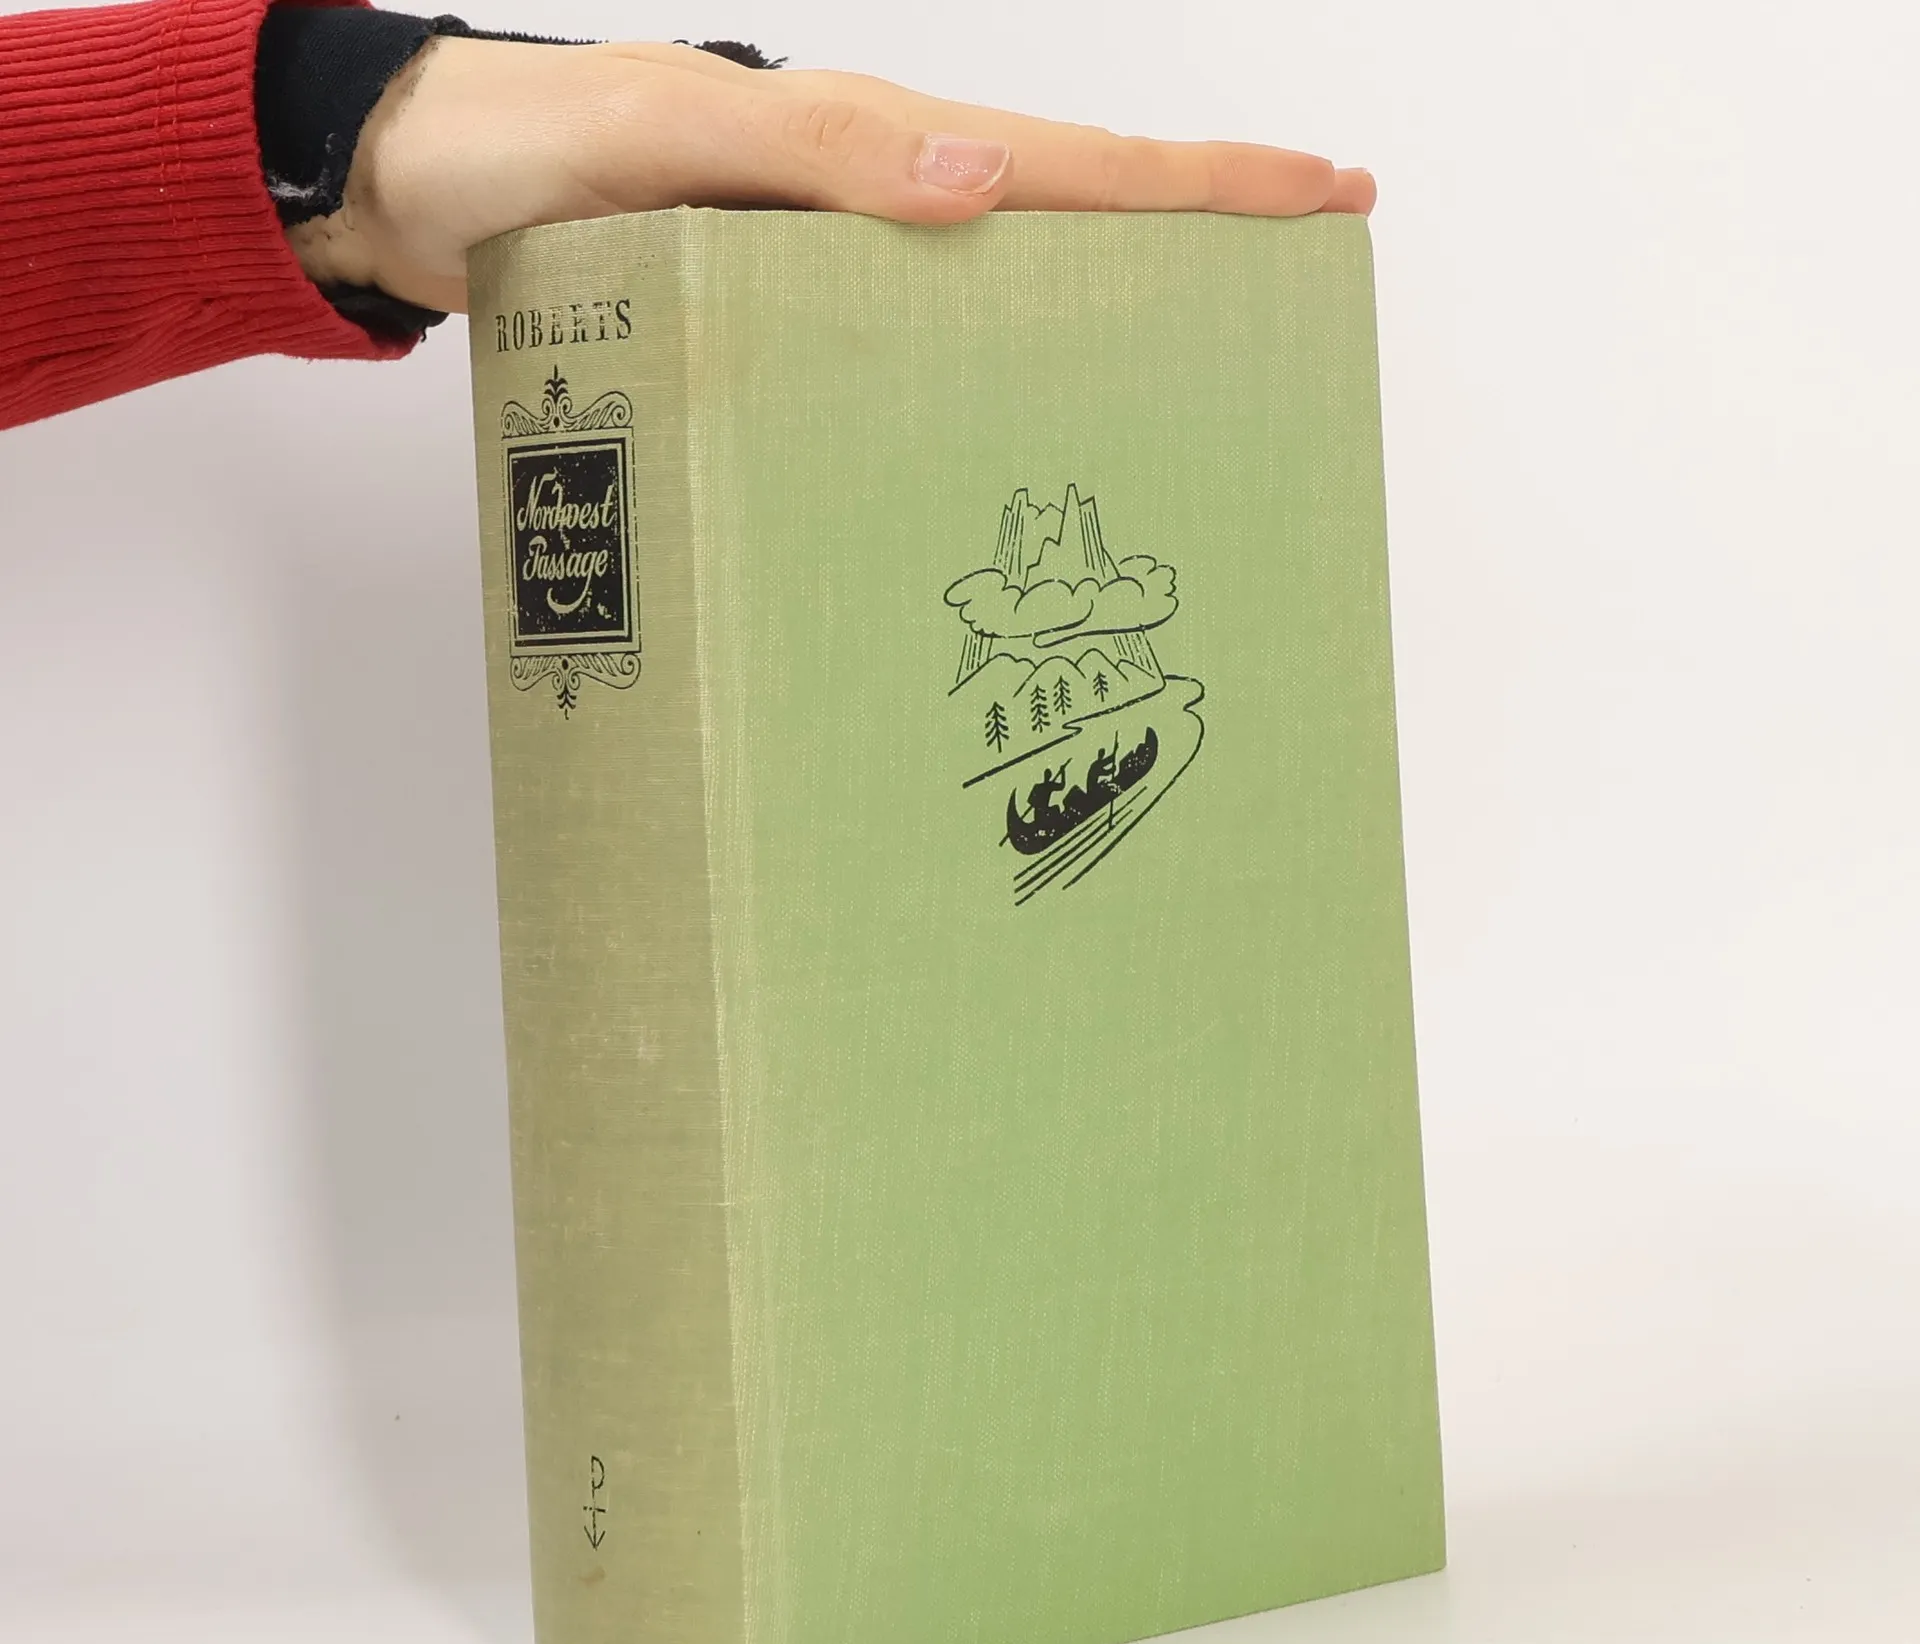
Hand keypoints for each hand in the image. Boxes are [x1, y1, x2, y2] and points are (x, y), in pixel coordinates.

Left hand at [289, 39, 1375, 313]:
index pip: (1076, 166)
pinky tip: (1004, 442)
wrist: (418, 193)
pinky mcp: (782, 330)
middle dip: (1198, 252)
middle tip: (1309, 289)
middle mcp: (871, 213)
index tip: (1329, 195)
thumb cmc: (523, 150)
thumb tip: (974, 184)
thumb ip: (805, 146)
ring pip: (1005, 297)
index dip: (1207, 186)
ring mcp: (833, 275)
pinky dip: (986, 384)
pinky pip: (912, 357)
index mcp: (870, 152)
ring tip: (1198, 391)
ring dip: (1109, 327)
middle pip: (1071, 228)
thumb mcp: (661, 129)